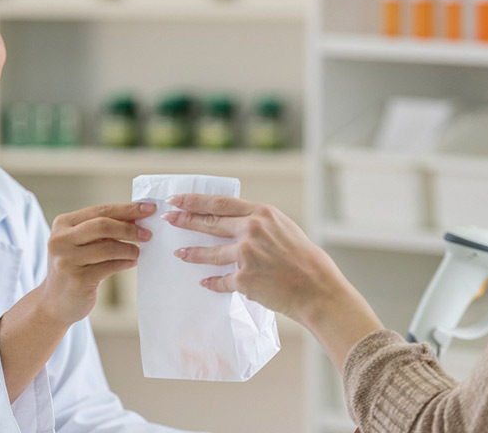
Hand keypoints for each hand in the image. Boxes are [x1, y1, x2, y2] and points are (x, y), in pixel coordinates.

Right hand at [40, 202, 154, 325]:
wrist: (55, 302)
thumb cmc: (75, 267)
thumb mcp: (81, 243)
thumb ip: (102, 230)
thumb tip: (136, 218)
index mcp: (63, 224)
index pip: (100, 210)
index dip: (127, 209)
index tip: (149, 209)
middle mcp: (61, 240)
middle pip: (103, 225)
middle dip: (129, 228)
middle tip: (148, 233)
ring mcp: (67, 260)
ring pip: (108, 247)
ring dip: (129, 248)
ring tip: (138, 252)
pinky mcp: (77, 280)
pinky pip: (109, 267)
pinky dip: (125, 263)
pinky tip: (132, 262)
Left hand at [164, 194, 382, 369]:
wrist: (318, 289)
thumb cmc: (306, 259)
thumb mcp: (284, 228)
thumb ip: (260, 222)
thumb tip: (236, 220)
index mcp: (262, 214)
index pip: (220, 203)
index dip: (194, 201)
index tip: (176, 199)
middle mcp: (252, 230)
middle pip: (210, 223)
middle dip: (185, 220)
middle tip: (169, 219)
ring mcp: (246, 255)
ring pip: (210, 253)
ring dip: (192, 253)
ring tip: (179, 253)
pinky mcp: (244, 280)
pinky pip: (220, 280)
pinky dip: (212, 282)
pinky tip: (204, 282)